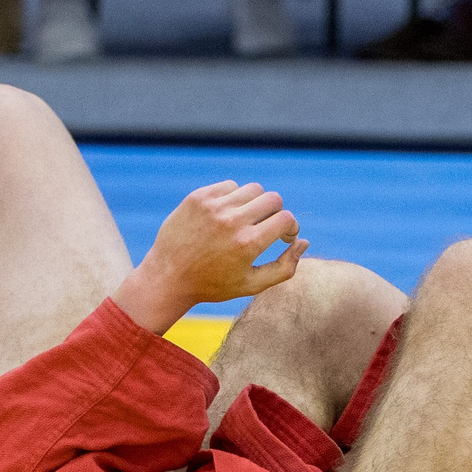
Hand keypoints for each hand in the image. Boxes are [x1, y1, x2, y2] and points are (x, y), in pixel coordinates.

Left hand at [116, 181, 306, 334]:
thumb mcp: (252, 285)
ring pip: (252, 189)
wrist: (167, 277)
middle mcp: (232, 221)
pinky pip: (229, 186)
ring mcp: (214, 206)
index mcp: (248, 244)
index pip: (286, 219)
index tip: (284, 236)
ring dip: (255, 204)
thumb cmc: (213, 285)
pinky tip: (226, 216)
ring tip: (245, 221)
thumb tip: (303, 242)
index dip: (291, 228)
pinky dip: (234, 198)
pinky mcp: (198, 197)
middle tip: (266, 228)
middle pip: (273, 199)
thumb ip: (285, 267)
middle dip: (275, 213)